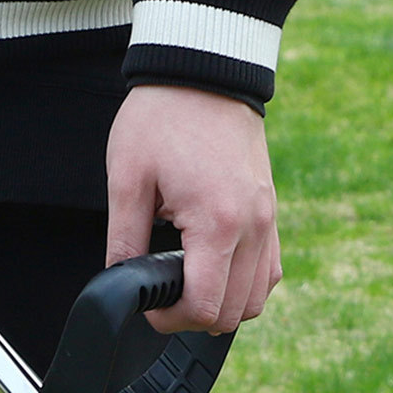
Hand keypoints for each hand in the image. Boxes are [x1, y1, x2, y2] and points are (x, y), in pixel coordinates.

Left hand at [105, 86, 281, 334]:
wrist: (203, 72)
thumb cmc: (163, 118)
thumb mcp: (127, 179)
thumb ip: (124, 240)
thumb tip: (120, 282)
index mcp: (217, 223)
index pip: (204, 306)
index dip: (169, 320)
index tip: (149, 306)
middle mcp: (253, 227)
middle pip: (233, 313)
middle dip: (193, 316)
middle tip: (162, 296)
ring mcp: (269, 220)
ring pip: (257, 299)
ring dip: (222, 303)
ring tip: (187, 281)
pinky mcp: (272, 212)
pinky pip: (269, 271)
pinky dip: (244, 284)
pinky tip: (214, 268)